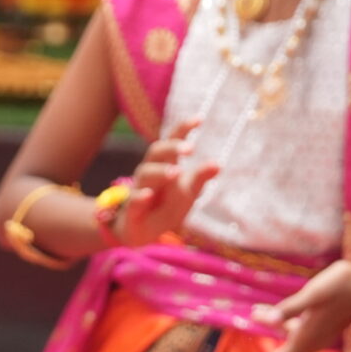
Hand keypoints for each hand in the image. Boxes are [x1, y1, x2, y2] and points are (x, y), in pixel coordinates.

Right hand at [114, 119, 215, 244]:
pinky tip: (149, 194)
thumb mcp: (187, 192)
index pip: (171, 141)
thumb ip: (200, 178)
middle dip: (172, 147)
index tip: (199, 119)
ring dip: (161, 171)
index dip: (183, 129)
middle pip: (156, 152)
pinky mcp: (131, 211)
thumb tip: (218, 163)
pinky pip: (133, 201)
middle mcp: (149, 172)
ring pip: (145, 174)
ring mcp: (138, 190)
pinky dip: (140, 196)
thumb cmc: (165, 206)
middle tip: (190, 148)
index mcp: (165, 164)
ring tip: (176, 172)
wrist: (142, 232)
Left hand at [236, 260, 350, 351]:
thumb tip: (259, 318)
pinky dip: (272, 326)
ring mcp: (313, 335)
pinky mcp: (316, 324)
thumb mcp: (315, 294)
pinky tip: (259, 312)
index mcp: (305, 340)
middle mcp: (308, 342)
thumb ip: (289, 308)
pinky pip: (287, 332)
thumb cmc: (346, 285)